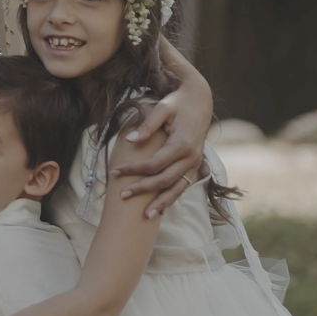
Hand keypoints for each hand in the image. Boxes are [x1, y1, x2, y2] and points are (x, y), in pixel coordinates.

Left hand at [107, 39, 212, 217]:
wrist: (201, 99)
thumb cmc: (178, 102)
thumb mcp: (163, 108)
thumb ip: (147, 125)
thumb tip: (129, 140)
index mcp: (182, 143)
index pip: (154, 163)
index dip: (134, 169)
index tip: (115, 171)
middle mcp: (191, 157)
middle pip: (163, 179)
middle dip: (142, 189)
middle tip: (121, 195)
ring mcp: (196, 163)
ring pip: (177, 188)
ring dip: (161, 203)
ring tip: (145, 216)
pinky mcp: (196, 165)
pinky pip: (183, 185)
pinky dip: (172, 197)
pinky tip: (161, 208)